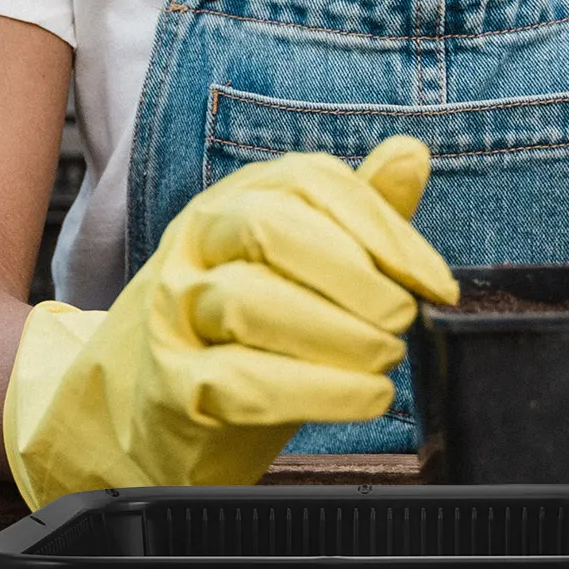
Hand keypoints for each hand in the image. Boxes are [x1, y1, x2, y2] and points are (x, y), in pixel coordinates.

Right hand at [4, 136, 455, 502]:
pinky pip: (238, 382)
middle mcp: (198, 247)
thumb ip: (354, 216)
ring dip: (336, 334)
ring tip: (384, 360)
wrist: (134, 414)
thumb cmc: (234, 338)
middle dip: (353, 274)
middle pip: (271, 228)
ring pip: (250, 303)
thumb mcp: (295, 267)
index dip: (384, 230)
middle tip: (401, 318)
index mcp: (235, 204)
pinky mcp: (172, 386)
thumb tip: (411, 154)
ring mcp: (175, 315)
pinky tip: (362, 397)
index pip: (311, 184)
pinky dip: (315, 391)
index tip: (434, 282)